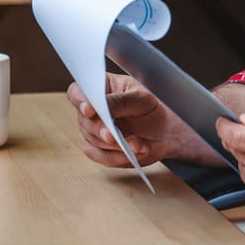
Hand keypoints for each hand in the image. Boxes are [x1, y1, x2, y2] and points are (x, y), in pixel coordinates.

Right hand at [66, 74, 184, 167]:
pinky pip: (99, 156)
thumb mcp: (142, 99)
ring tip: (138, 144)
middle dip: (100, 130)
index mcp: (101, 88)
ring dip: (115, 145)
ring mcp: (95, 130)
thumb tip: (102, 105)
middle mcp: (94, 109)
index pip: (78, 91)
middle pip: (83, 120)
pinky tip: (134, 153)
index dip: (79, 100)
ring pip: (92, 140)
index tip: (90, 110)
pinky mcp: (101, 149)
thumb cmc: (154, 108)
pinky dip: (116, 157)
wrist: (166, 132)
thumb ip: (121, 101)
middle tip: (113, 135)